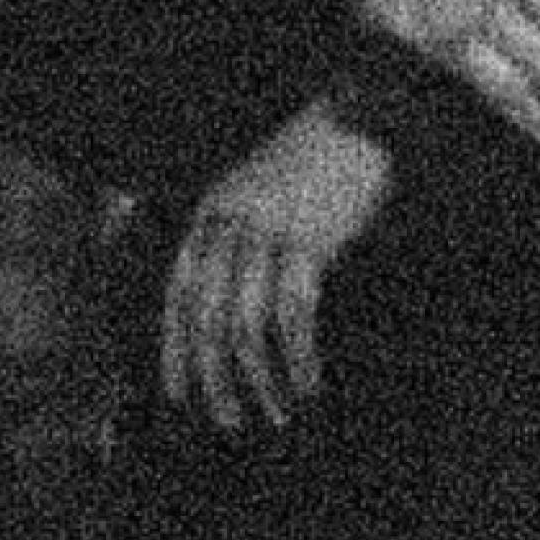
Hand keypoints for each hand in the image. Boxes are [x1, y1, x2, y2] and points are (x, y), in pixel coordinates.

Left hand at [161, 107, 394, 434]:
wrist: (365, 117)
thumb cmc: (320, 161)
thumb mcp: (263, 193)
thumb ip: (241, 238)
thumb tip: (235, 308)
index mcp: (212, 212)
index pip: (178, 294)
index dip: (175, 350)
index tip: (180, 397)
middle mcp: (229, 223)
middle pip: (206, 318)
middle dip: (214, 378)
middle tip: (229, 422)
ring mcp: (267, 232)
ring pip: (247, 324)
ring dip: (261, 379)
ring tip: (280, 412)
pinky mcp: (308, 241)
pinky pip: (293, 314)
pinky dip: (299, 357)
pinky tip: (310, 382)